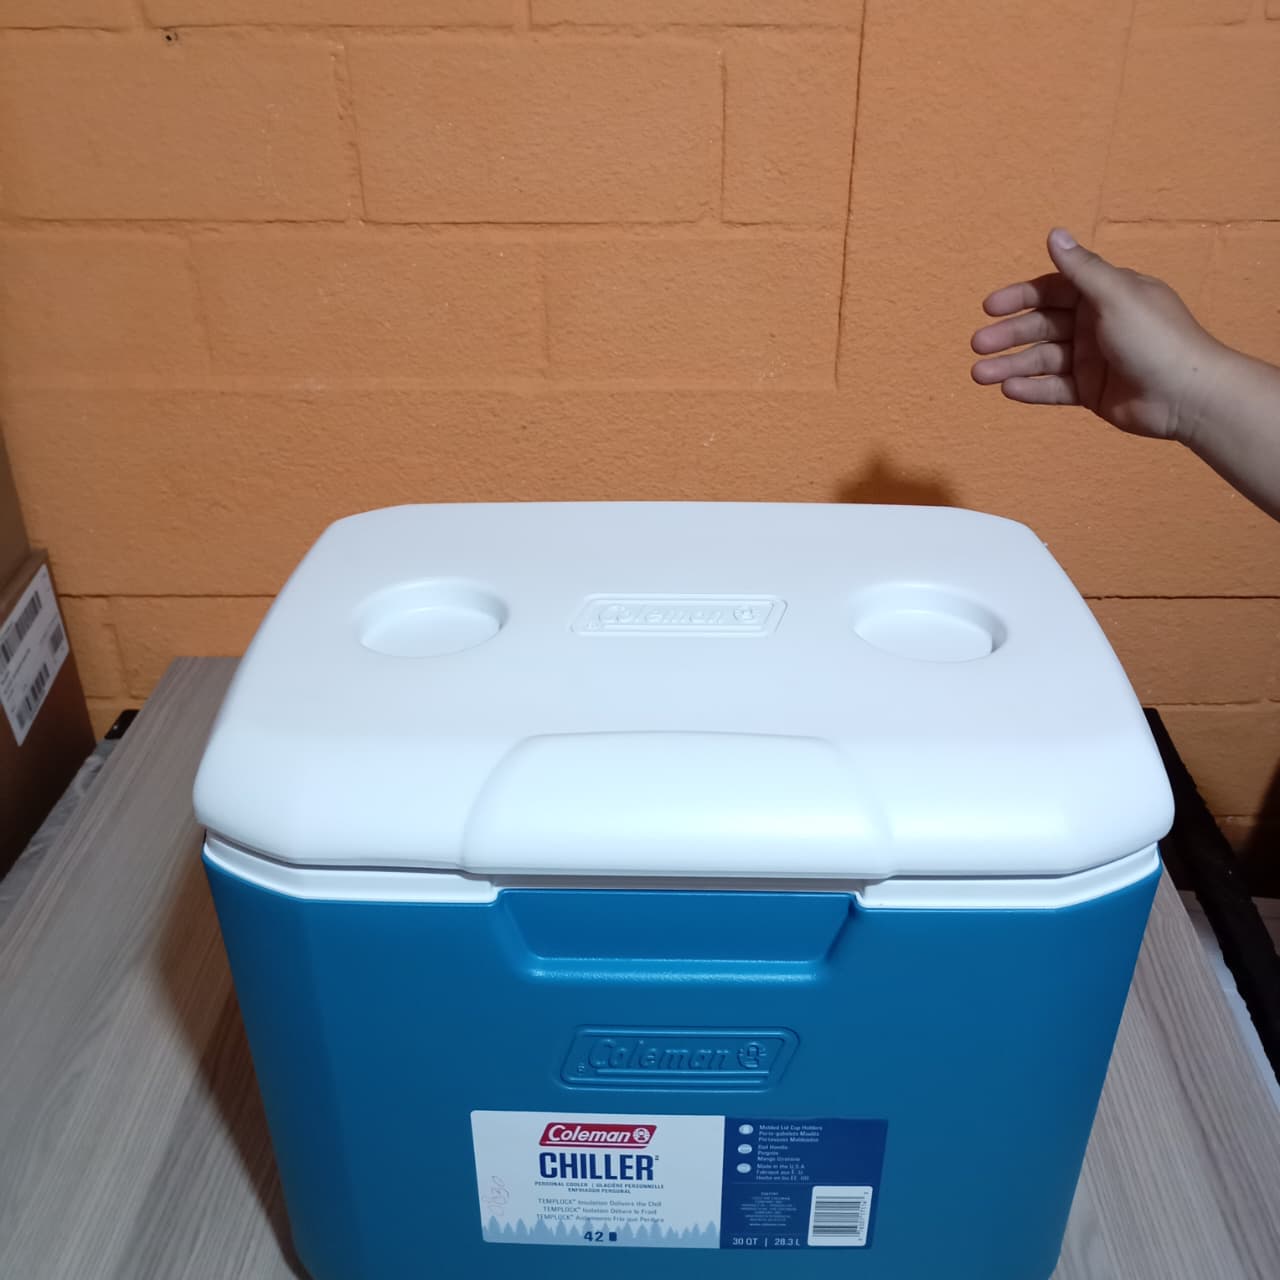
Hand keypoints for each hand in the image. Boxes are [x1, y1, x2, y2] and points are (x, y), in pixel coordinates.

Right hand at [971, 228, 1225, 441]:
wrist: (1186, 395)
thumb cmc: (1155, 338)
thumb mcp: (1116, 296)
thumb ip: (1082, 269)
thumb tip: (1054, 233)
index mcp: (1103, 295)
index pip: (1052, 291)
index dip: (1020, 298)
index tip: (990, 308)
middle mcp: (1094, 324)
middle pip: (1041, 326)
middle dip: (1008, 335)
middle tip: (977, 346)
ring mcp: (1091, 359)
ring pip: (1041, 360)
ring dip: (1010, 365)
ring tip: (980, 375)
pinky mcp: (1090, 391)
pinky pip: (1053, 388)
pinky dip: (1031, 388)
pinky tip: (1009, 390)